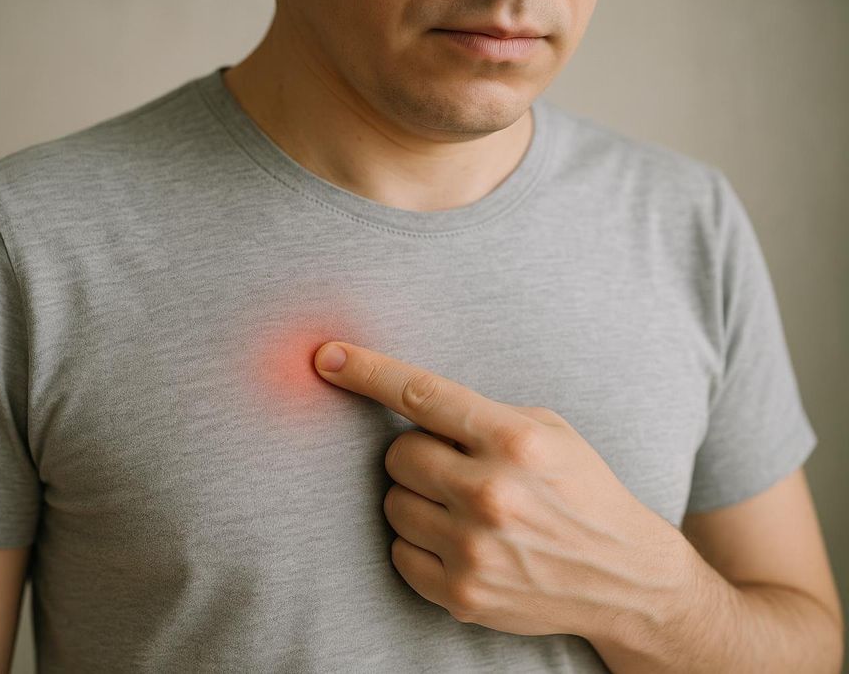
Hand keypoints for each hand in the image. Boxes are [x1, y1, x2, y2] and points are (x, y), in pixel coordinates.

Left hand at [312, 340, 692, 639]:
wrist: (624, 577)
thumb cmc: (581, 492)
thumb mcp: (550, 432)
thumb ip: (481, 416)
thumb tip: (404, 401)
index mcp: (515, 442)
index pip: (422, 394)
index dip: (367, 371)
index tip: (328, 357)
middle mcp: (492, 494)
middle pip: (397, 454)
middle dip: (416, 454)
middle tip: (452, 466)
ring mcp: (474, 550)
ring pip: (393, 503)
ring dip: (417, 498)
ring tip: (461, 506)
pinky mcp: (463, 595)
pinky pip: (399, 553)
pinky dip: (419, 543)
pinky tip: (459, 541)